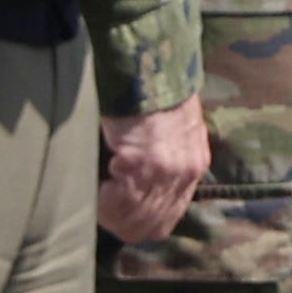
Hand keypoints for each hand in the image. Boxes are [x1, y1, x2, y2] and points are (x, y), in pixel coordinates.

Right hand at [97, 98, 212, 245]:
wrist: (153, 66)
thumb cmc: (157, 95)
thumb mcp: (176, 133)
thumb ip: (167, 162)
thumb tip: (137, 188)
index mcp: (194, 167)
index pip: (167, 220)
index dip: (140, 224)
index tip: (119, 216)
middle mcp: (184, 174)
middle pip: (150, 226)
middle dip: (122, 224)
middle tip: (101, 211)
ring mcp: (165, 171)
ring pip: (133, 218)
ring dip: (110, 213)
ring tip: (97, 198)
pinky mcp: (142, 163)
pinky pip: (120, 201)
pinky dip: (104, 200)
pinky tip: (98, 185)